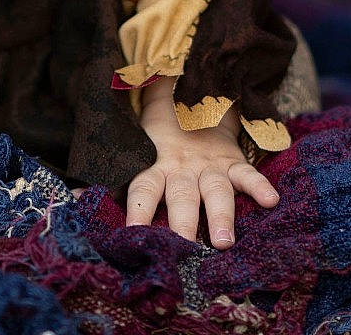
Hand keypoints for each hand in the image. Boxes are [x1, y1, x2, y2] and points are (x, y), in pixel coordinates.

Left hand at [124, 80, 278, 247]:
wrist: (193, 104)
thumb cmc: (160, 141)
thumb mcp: (138, 152)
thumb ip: (119, 176)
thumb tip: (80, 197)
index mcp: (157, 168)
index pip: (144, 189)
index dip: (138, 210)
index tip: (133, 234)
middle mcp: (183, 169)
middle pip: (182, 197)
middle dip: (184, 223)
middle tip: (184, 246)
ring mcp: (210, 166)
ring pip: (216, 192)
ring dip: (220, 216)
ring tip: (224, 242)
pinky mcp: (233, 163)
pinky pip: (248, 175)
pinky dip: (259, 187)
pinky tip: (270, 201)